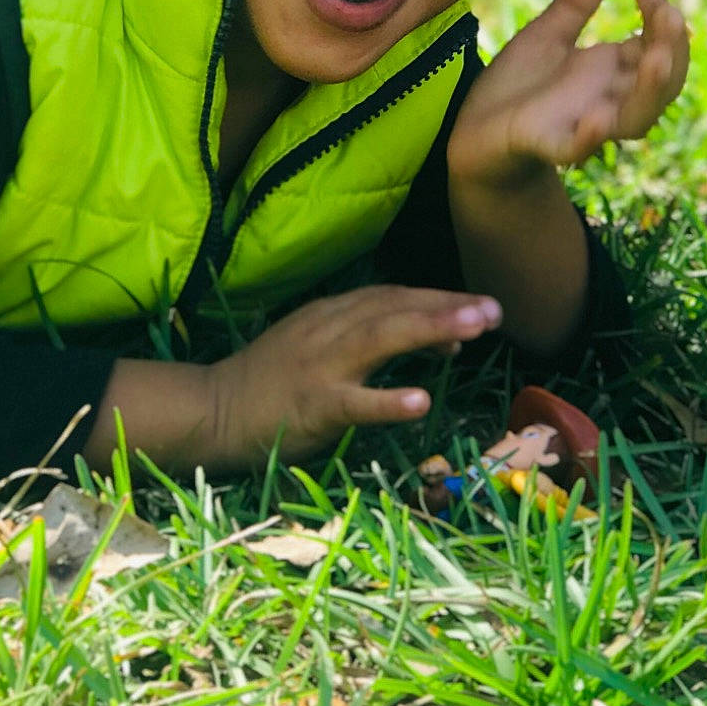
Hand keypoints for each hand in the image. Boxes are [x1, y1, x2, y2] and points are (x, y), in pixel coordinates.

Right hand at [207, 285, 501, 466]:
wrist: (212, 409)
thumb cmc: (272, 383)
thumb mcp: (321, 346)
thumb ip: (375, 339)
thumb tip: (444, 338)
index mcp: (330, 314)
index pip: (392, 296)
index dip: (436, 298)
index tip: (479, 306)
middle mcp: (328, 330)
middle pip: (393, 309)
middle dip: (445, 305)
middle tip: (494, 309)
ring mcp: (320, 366)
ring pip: (380, 340)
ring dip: (429, 330)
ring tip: (473, 331)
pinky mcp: (312, 405)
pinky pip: (355, 402)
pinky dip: (388, 399)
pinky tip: (422, 401)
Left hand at [448, 0, 689, 190]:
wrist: (473, 133)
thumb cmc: (517, 88)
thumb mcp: (545, 36)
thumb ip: (574, 5)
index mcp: (612, 72)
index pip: (658, 47)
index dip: (662, 18)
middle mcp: (608, 100)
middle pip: (661, 83)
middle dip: (672, 48)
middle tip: (668, 13)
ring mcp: (581, 125)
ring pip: (634, 119)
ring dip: (650, 91)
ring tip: (656, 59)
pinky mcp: (546, 145)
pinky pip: (574, 148)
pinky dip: (588, 139)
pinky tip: (597, 120)